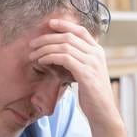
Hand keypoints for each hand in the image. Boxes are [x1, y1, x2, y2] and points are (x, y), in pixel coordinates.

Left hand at [29, 18, 126, 136]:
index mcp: (97, 51)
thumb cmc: (92, 95)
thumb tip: (58, 55)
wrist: (103, 112)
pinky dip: (50, 57)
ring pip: (65, 46)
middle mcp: (96, 54)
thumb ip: (78, 62)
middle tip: (33, 43)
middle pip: (69, 36)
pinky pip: (65, 58)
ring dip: (45, 48)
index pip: (80, 30)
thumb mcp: (86, 74)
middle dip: (48, 37)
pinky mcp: (86, 74)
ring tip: (33, 54)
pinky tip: (42, 61)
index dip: (64, 25)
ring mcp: (92, 63)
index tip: (49, 24)